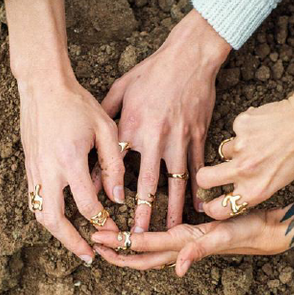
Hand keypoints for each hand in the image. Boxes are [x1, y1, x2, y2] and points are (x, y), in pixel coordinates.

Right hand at [19, 71, 123, 264]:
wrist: (44, 87)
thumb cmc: (78, 104)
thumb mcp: (105, 129)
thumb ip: (113, 164)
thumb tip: (117, 198)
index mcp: (70, 161)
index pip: (87, 205)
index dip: (103, 221)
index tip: (115, 228)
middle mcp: (48, 170)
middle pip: (54, 220)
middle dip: (72, 242)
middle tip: (89, 255)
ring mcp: (34, 169)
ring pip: (39, 213)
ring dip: (57, 232)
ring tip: (74, 241)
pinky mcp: (28, 165)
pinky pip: (34, 199)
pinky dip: (47, 214)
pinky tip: (61, 216)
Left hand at [91, 209, 284, 276]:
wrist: (264, 229)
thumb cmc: (246, 231)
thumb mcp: (223, 237)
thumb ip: (200, 251)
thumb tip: (178, 269)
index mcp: (183, 241)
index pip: (144, 245)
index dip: (120, 243)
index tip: (98, 239)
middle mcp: (181, 245)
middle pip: (141, 254)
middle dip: (117, 251)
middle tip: (94, 244)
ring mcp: (186, 243)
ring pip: (150, 252)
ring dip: (128, 249)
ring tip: (111, 244)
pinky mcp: (193, 236)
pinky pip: (164, 243)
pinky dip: (147, 242)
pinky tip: (142, 238)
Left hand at [96, 10, 230, 231]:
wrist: (189, 58)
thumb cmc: (153, 71)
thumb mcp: (122, 88)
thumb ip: (106, 113)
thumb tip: (94, 134)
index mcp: (132, 126)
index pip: (115, 164)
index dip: (106, 190)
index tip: (101, 212)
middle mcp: (155, 138)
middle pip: (147, 183)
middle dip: (142, 213)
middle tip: (137, 237)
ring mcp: (180, 139)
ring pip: (176, 182)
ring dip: (172, 210)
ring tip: (170, 231)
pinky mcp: (198, 136)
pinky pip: (198, 168)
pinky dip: (199, 189)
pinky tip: (198, 207)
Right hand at [197, 84, 293, 219]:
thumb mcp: (278, 181)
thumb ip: (252, 186)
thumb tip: (231, 190)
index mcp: (257, 189)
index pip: (220, 209)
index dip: (211, 208)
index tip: (208, 205)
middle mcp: (245, 170)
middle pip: (204, 178)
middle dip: (203, 178)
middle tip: (210, 175)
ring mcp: (241, 146)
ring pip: (225, 150)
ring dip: (236, 148)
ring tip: (260, 143)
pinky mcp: (240, 125)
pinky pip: (235, 131)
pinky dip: (245, 130)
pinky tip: (262, 128)